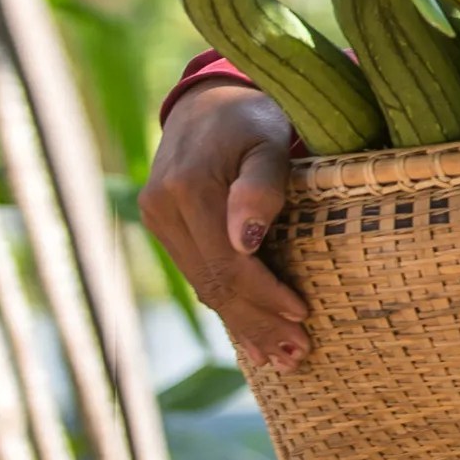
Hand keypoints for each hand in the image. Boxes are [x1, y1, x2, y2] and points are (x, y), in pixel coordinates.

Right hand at [141, 85, 309, 370]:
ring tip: (280, 358)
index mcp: (188, 188)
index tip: (303, 316)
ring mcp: (157, 219)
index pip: (229, 261)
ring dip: (242, 324)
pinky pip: (197, 273)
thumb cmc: (253, 117)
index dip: (265, 295)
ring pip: (203, 284)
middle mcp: (163, 208)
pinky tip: (250, 334)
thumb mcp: (269, 138)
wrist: (210, 101)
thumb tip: (245, 240)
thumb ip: (261, 186)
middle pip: (213, 281)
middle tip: (297, 357)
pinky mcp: (163, 226)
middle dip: (256, 323)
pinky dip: (226, 303)